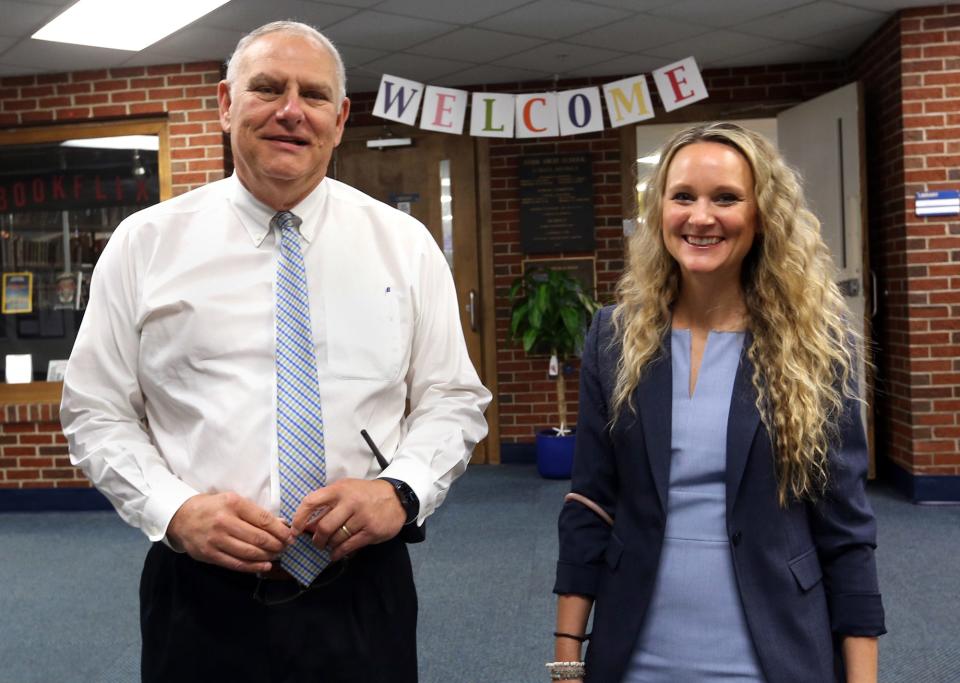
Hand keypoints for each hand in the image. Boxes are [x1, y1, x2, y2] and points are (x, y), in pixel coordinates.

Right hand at [166, 492, 294, 572]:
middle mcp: (224, 521)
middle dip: (277, 544)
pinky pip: (236, 563)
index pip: (263, 519)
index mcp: (233, 503)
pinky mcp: (210, 555)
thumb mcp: (233, 501)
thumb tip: (281, 524)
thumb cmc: (212, 507)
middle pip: (258, 538)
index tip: (290, 535)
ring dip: (268, 556)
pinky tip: (265, 565)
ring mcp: (216, 540)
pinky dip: (254, 566)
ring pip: (249, 552)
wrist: (182, 517)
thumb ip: (255, 513)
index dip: (280, 530)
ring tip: (277, 555)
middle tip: (286, 547)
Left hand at [291, 478, 405, 561]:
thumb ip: (327, 505)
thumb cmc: (364, 494)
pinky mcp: (371, 531)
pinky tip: (337, 554)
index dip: (299, 518)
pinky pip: (349, 546)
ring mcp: (362, 517)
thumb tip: (307, 526)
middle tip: (317, 543)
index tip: (294, 530)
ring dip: (330, 546)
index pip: (312, 502)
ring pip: (336, 538)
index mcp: (339, 489)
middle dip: (317, 539)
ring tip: (331, 546)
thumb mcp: (346, 490)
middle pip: (324, 526)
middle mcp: (350, 502)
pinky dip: (339, 553)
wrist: (396, 497)